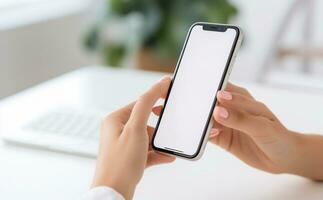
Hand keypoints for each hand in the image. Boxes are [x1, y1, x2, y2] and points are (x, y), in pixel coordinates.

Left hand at [91, 76, 174, 199]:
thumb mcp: (136, 129)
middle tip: (167, 133)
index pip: (139, 103)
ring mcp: (123, 145)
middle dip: (158, 130)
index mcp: (115, 120)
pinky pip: (146, 151)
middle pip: (145, 122)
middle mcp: (117, 131)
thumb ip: (146, 105)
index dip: (156, 98)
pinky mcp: (129, 157)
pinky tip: (166, 157)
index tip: (170, 90)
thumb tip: (156, 86)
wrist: (114, 192)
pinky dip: (157, 153)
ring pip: (147, 138)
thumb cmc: (119, 164)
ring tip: (166, 150)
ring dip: (159, 144)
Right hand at [151, 82, 297, 173]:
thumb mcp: (262, 126)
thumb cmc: (279, 136)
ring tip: (173, 115)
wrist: (285, 159)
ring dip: (190, 118)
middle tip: (171, 99)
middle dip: (190, 101)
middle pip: (206, 102)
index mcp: (240, 97)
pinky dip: (198, 135)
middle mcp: (231, 108)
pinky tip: (191, 136)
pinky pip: (206, 134)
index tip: (185, 84)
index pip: (218, 87)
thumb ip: (240, 118)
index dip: (202, 85)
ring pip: (203, 118)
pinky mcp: (223, 138)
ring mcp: (226, 123)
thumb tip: (217, 110)